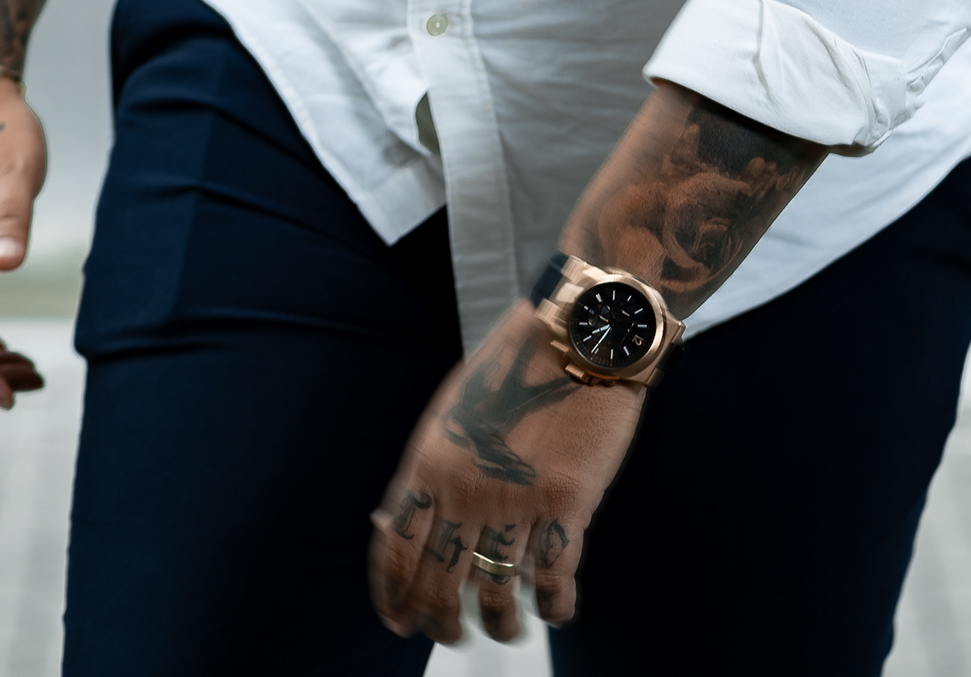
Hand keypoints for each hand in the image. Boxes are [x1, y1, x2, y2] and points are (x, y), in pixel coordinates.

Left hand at [369, 301, 644, 645]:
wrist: (577, 336)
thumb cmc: (515, 367)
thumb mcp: (453, 412)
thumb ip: (429, 469)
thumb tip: (395, 521)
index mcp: (430, 463)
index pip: (394, 551)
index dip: (393, 596)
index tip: (399, 620)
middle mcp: (465, 489)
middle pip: (439, 585)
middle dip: (440, 623)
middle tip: (450, 634)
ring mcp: (515, 500)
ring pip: (495, 596)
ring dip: (499, 626)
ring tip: (505, 629)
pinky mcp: (565, 505)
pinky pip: (554, 582)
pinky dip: (554, 608)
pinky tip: (555, 609)